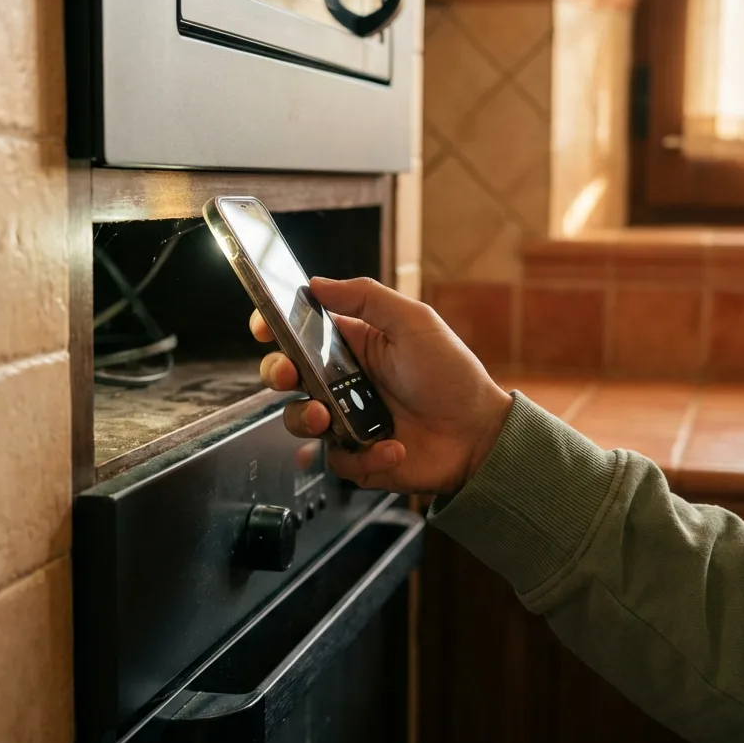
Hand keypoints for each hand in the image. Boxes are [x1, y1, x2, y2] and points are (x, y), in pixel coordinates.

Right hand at [252, 277, 513, 494]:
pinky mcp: (356, 456)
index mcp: (352, 345)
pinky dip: (361, 455)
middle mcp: (342, 382)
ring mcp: (346, 420)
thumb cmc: (453, 376)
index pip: (298, 332)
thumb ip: (365, 296)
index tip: (265, 326)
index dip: (274, 327)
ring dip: (305, 418)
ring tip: (329, 418)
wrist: (479, 436)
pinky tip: (391, 445)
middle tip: (288, 374)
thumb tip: (317, 283)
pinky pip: (335, 459)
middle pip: (285, 375)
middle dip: (275, 372)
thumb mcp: (414, 321)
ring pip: (297, 419)